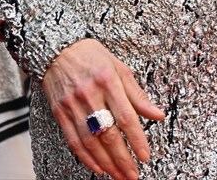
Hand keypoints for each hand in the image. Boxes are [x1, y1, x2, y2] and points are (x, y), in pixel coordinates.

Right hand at [41, 38, 164, 179]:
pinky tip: (98, 167)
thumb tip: (158, 114)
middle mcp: (90, 94)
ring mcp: (73, 105)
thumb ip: (137, 94)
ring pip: (91, 142)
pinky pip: (74, 141)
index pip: (125, 116)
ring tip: (119, 175)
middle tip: (133, 175)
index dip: (136, 139)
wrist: (58, 49)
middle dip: (122, 159)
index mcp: (108, 80)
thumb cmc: (92, 56)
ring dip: (106, 163)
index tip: (145, 156)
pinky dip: (86, 158)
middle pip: (108, 133)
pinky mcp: (60, 113)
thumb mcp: (119, 68)